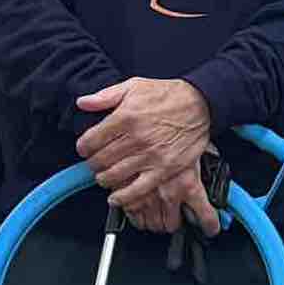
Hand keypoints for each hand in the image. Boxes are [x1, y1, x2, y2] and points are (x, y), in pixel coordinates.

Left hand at [74, 76, 215, 218]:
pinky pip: (138, 189)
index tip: (85, 149)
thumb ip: (105, 96)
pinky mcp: (164, 169)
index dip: (83, 147)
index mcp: (125, 117)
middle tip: (94, 163)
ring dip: (104, 179)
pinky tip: (115, 198)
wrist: (200, 104)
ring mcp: (150, 156)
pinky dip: (123, 197)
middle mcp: (136, 138)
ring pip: (114, 176)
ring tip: (104, 176)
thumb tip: (82, 103)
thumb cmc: (167, 94)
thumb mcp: (134, 86)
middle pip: (101, 160)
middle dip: (92, 164)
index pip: (91, 140)